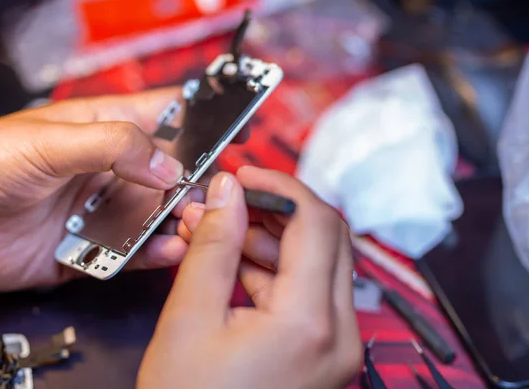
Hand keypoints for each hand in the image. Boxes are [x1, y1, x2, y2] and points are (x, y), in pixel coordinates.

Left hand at [0, 88, 211, 290]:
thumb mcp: (46, 142)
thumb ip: (112, 146)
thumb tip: (168, 162)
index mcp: (100, 128)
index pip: (163, 115)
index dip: (202, 117)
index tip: (237, 126)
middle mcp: (108, 169)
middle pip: (171, 172)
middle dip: (196, 183)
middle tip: (211, 197)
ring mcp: (102, 209)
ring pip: (158, 214)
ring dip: (180, 221)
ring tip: (194, 227)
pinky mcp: (92, 247)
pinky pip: (134, 251)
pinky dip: (154, 253)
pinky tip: (166, 251)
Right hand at [138, 166, 361, 388]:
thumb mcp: (190, 318)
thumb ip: (214, 245)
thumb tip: (228, 192)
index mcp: (309, 322)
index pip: (316, 221)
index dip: (280, 186)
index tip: (245, 174)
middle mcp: (338, 334)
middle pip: (326, 238)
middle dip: (276, 210)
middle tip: (231, 199)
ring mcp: (336, 347)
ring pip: (317, 264)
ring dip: (271, 240)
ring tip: (218, 231)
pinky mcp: (324, 354)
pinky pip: (307, 295)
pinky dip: (274, 272)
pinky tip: (231, 263)